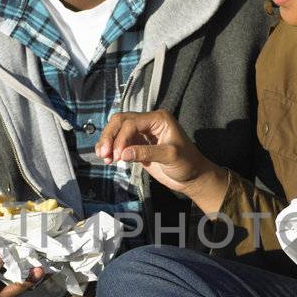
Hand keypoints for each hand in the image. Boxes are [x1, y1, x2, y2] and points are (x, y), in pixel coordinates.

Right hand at [97, 109, 227, 211]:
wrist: (192, 177)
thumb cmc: (187, 164)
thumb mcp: (170, 156)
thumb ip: (146, 153)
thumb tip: (123, 154)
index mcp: (158, 119)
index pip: (132, 122)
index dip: (121, 137)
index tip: (118, 155)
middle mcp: (149, 122)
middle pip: (121, 122)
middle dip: (110, 136)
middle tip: (104, 154)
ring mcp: (142, 133)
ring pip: (118, 130)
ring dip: (108, 142)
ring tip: (104, 158)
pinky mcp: (138, 145)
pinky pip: (120, 142)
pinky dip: (112, 149)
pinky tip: (107, 158)